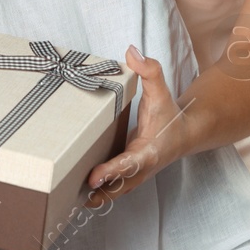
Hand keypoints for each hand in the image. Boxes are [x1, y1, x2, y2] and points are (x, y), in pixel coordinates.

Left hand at [85, 46, 186, 200]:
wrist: (184, 135)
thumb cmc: (170, 115)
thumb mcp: (161, 91)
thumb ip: (149, 71)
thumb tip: (131, 51)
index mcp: (150, 151)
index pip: (130, 163)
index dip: (112, 171)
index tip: (94, 177)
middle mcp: (142, 169)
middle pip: (118, 187)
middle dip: (97, 192)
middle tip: (70, 193)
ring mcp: (135, 177)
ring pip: (113, 193)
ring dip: (93, 197)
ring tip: (64, 197)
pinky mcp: (127, 178)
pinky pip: (111, 190)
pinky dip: (95, 194)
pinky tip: (72, 194)